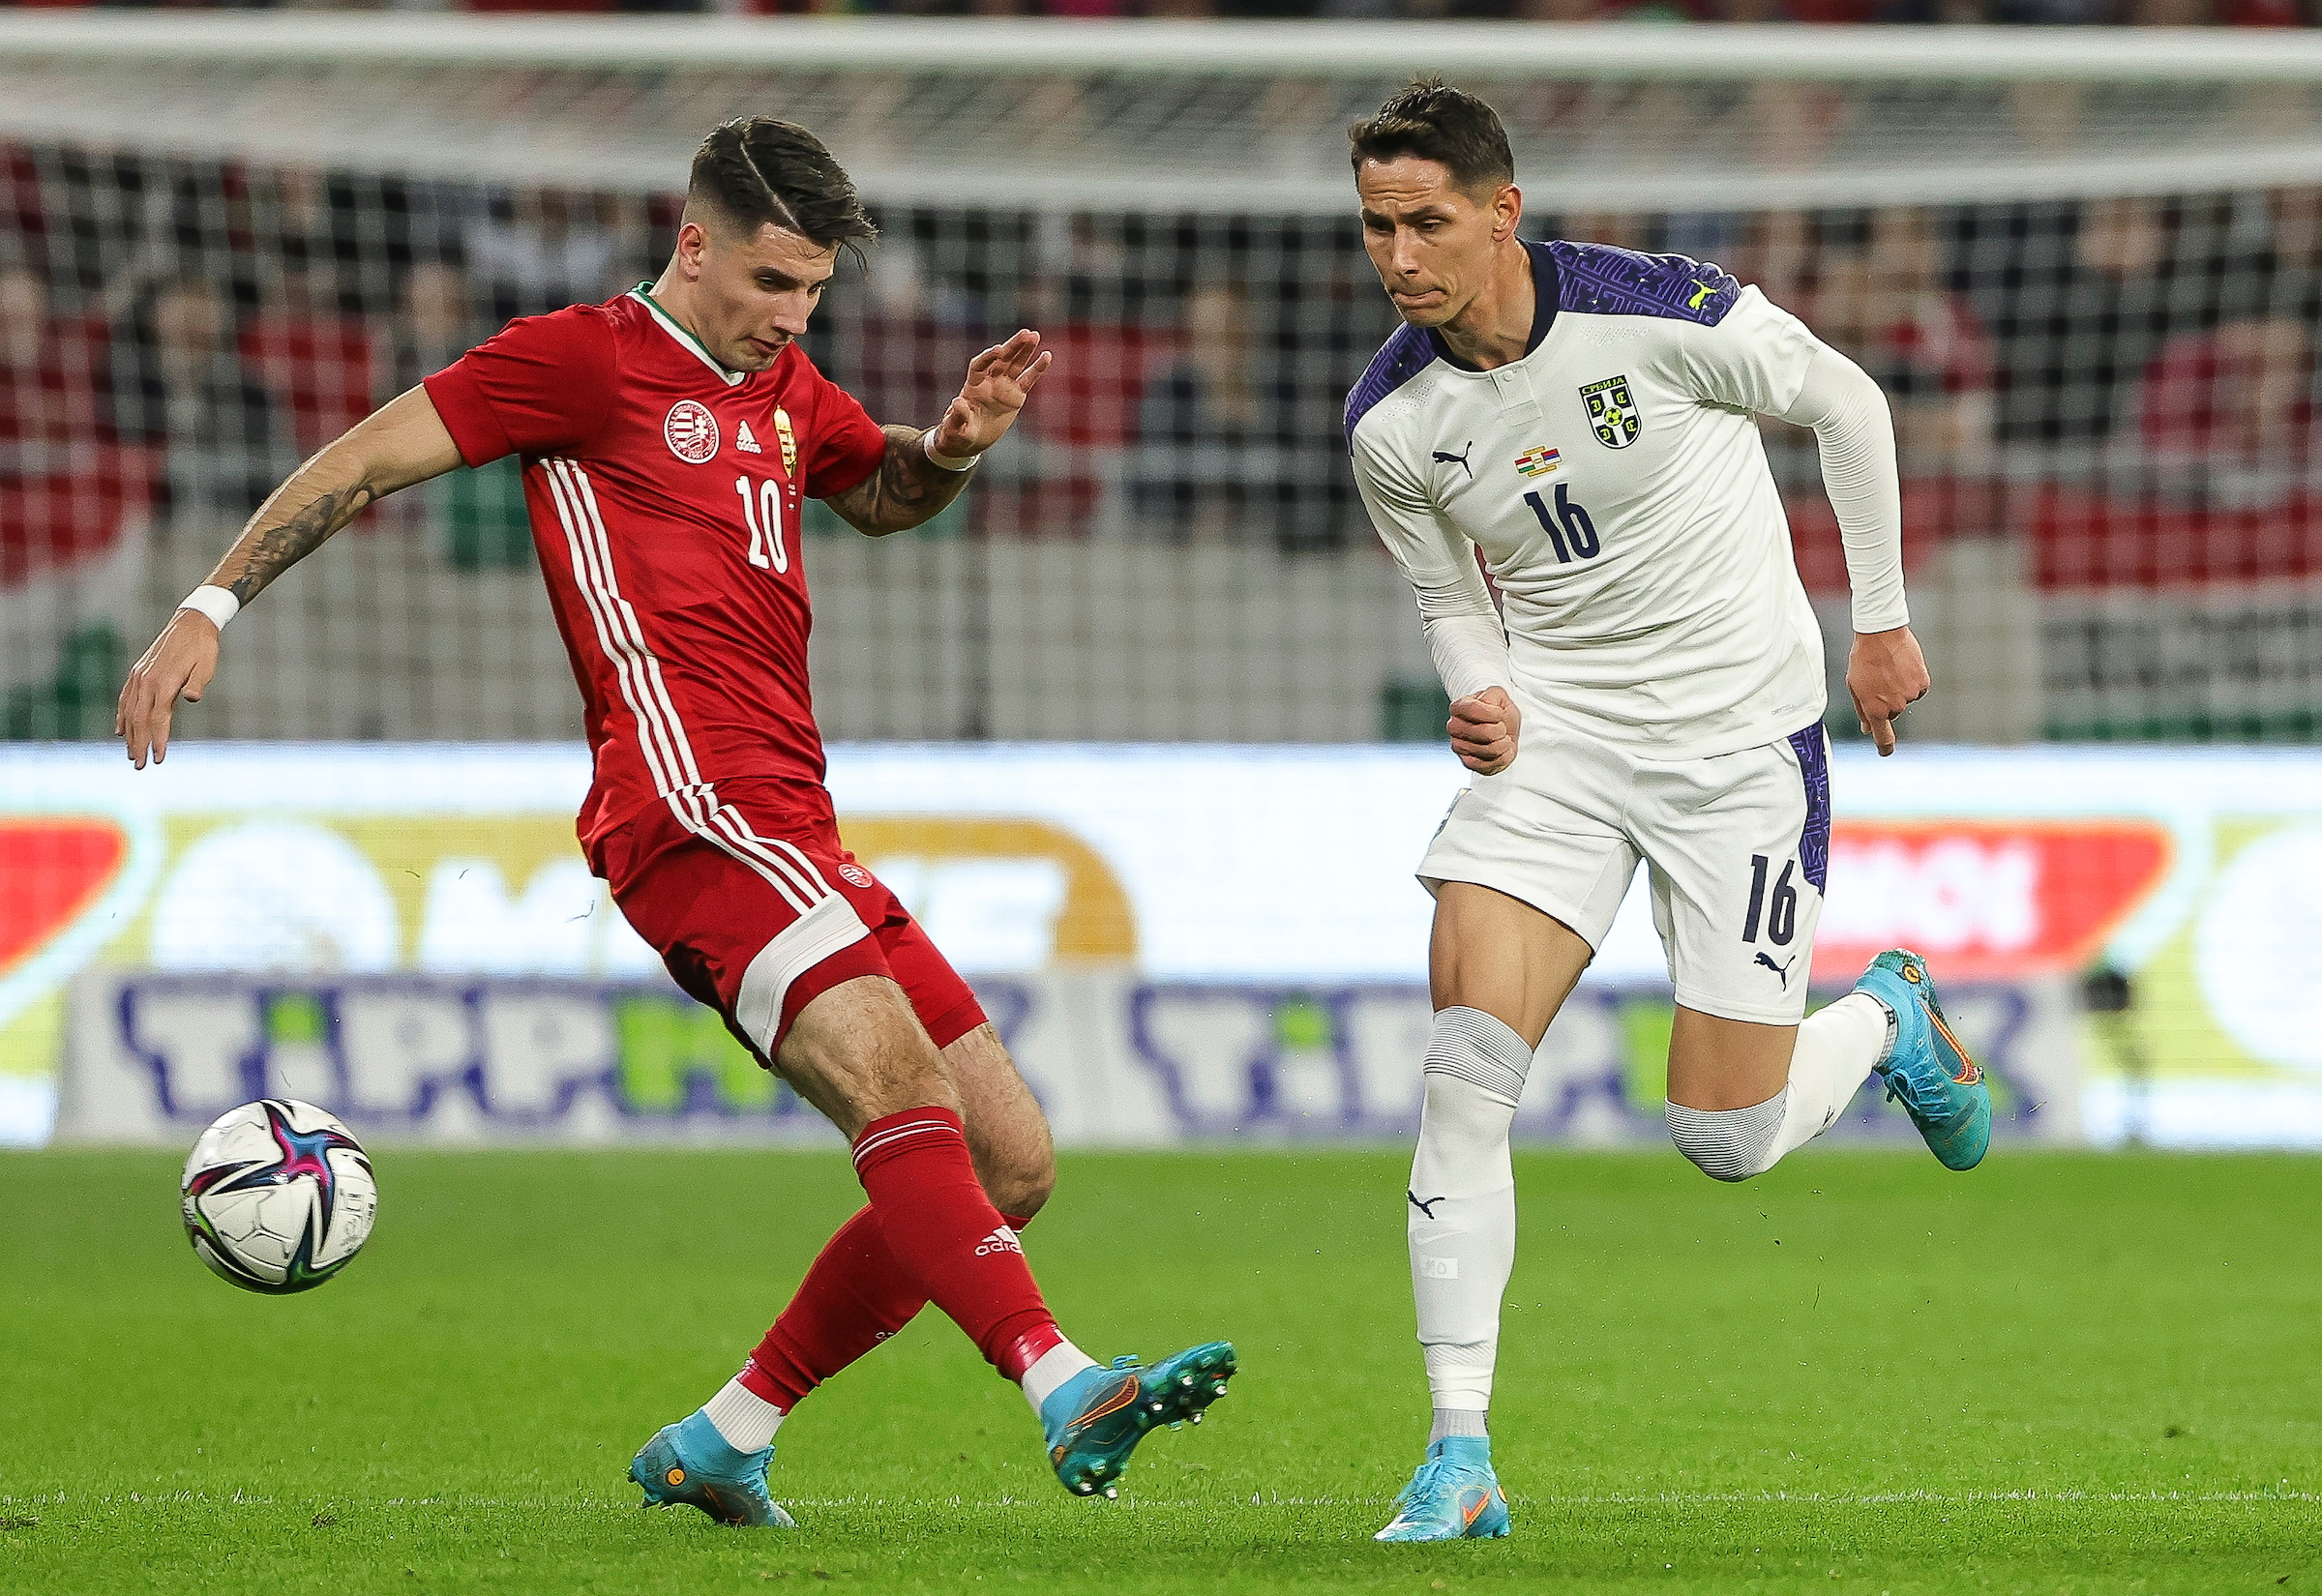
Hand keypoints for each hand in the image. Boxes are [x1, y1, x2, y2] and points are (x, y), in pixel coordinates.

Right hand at [117, 609, 220, 768]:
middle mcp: (147, 681)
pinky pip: (126, 698)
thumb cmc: (203, 648)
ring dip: (129, 735)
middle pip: (140, 719)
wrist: (190, 624)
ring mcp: (139, 677)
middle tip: (139, 765)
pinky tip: (121, 731)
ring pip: (129, 711)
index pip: (158, 718)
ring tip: (130, 754)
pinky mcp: (137, 673)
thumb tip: (192, 698)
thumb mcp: (206, 665)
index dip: (157, 739)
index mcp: (164, 682)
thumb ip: (198, 683)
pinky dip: (122, 716)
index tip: (158, 758)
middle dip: (139, 744)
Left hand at [928, 329, 1052, 459]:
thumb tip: (958, 401)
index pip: (980, 365)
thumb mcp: (954, 428)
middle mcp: (988, 382)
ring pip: (1015, 365)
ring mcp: (1003, 388)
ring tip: (1035, 335)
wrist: (969, 440)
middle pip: (1001, 359)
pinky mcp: (1016, 397)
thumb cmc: (957, 433)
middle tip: (1026, 333)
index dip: (988, 357)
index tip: (998, 350)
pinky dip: (1037, 369)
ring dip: (1024, 350)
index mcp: (972, 386)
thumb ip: (958, 415)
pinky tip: (1046, 355)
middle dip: (1012, 346)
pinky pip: (1028, 380)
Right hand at [1448, 686, 1520, 775]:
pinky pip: (1485, 765)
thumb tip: (1487, 703)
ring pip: (1486, 750)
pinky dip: (1500, 758)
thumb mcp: (1499, 696)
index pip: (1473, 709)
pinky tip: (1501, 751)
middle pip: (1481, 732)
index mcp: (1458, 707)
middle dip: (1499, 730)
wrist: (1501, 729)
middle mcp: (1454, 727)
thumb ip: (1493, 694)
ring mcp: (1458, 746)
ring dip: (1503, 745)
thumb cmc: (1498, 712)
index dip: (1493, 713)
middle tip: (1502, 727)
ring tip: (1503, 739)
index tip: (1501, 713)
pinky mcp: (1466, 762)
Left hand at [1847, 624, 1929, 756]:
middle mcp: (1895, 706)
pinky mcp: (1923, 682)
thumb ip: (1862, 710)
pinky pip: (1918, 688)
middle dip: (1885, 701)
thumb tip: (1867, 729)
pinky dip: (1911, 681)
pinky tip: (1902, 667)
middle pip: (1893, 713)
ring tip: (1889, 670)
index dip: (1884, 747)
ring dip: (1899, 690)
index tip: (1885, 753)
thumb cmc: (1863, 659)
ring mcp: (1910, 695)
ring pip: (1906, 699)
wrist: (1881, 634)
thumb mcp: (1855, 686)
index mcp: (1875, 709)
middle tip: (1878, 679)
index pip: (1883, 736)